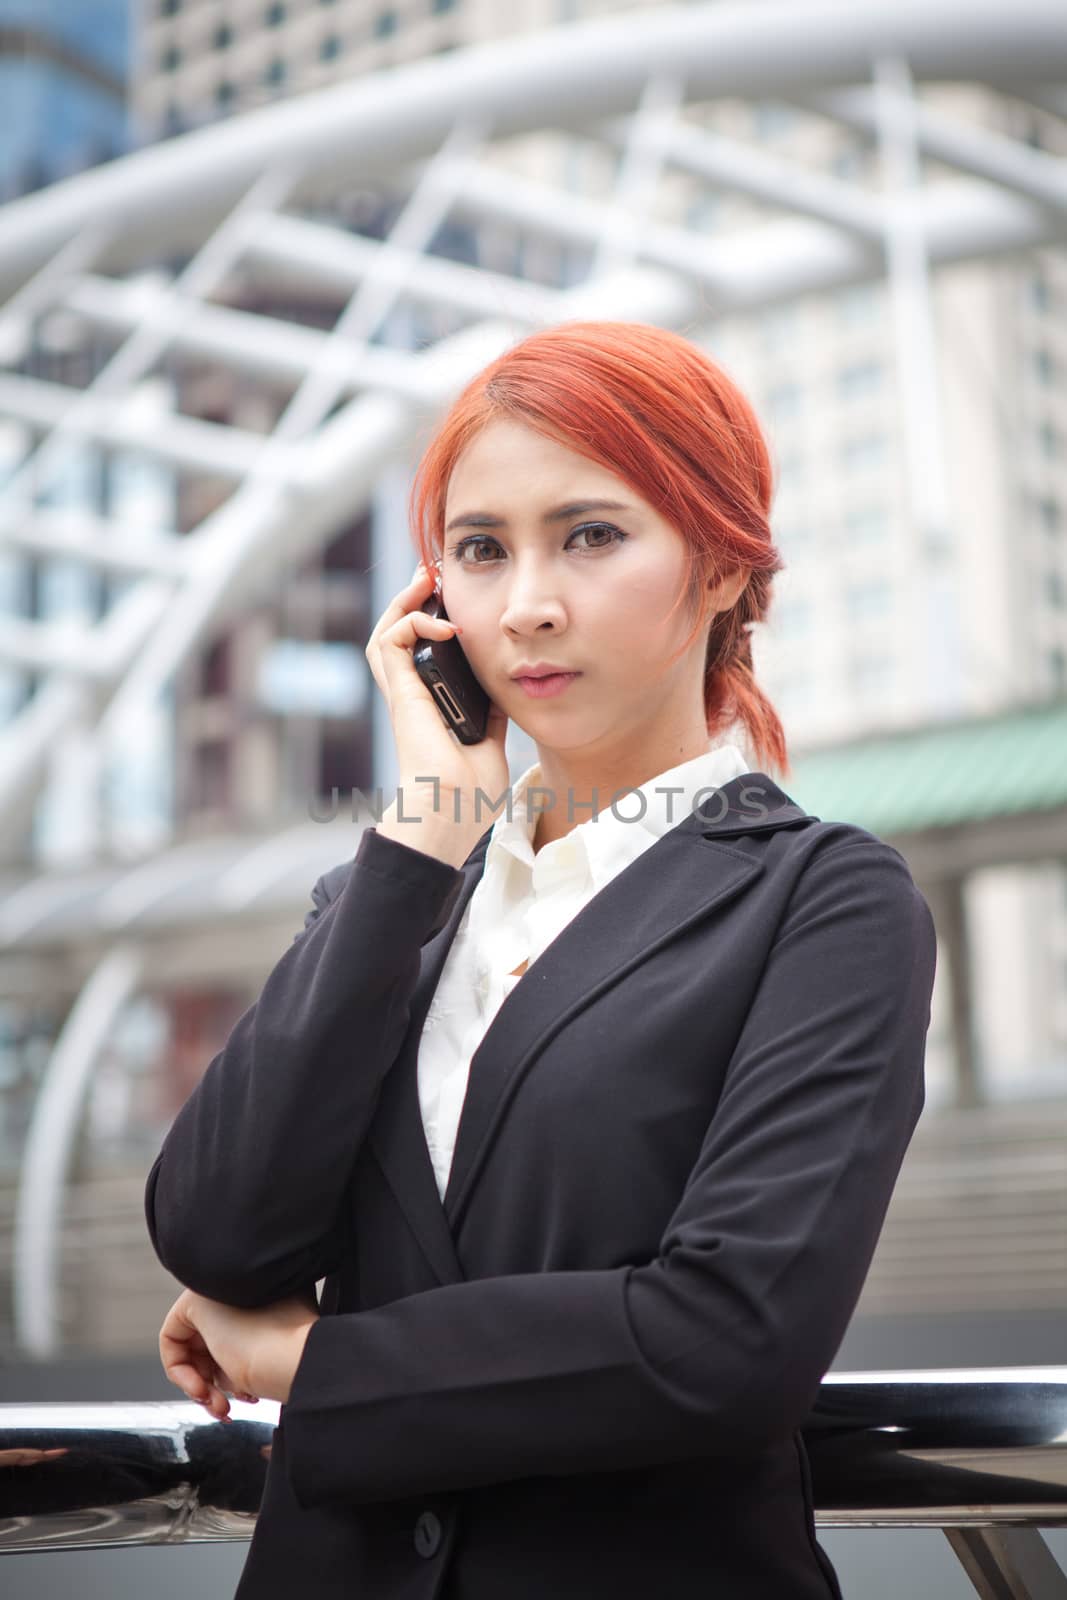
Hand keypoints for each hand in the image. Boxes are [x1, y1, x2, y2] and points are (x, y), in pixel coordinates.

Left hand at [158, 1286, 318, 1420]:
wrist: (299, 1360)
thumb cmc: (296, 1363)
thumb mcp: (276, 1352)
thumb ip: (253, 1347)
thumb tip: (229, 1371)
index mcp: (269, 1294)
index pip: (235, 1337)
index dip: (233, 1375)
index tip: (246, 1397)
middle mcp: (242, 1288)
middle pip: (212, 1342)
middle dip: (217, 1384)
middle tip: (226, 1408)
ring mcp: (220, 1290)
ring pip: (195, 1346)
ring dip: (203, 1386)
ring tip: (221, 1407)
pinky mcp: (195, 1301)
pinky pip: (171, 1339)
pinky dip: (181, 1374)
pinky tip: (203, 1392)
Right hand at [365, 563, 510, 865]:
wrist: (452, 809)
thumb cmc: (469, 792)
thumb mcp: (491, 740)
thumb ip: (491, 713)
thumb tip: (505, 688)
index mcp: (432, 705)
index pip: (425, 652)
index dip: (436, 622)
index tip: (458, 601)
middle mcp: (413, 694)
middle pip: (401, 634)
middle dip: (415, 600)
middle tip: (435, 576)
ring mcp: (403, 692)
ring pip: (387, 631)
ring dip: (404, 602)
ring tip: (426, 580)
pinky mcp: (400, 692)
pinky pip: (392, 641)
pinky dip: (412, 623)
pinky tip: (443, 625)